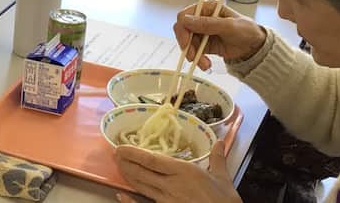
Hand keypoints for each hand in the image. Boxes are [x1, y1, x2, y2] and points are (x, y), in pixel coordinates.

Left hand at [115, 142, 240, 202]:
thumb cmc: (224, 200)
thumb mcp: (223, 178)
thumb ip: (217, 159)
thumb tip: (218, 142)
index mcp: (184, 171)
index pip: (152, 160)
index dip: (134, 153)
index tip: (122, 147)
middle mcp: (171, 185)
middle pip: (142, 172)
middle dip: (126, 162)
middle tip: (115, 154)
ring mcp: (166, 200)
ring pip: (141, 186)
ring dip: (128, 176)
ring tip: (118, 167)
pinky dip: (130, 201)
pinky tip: (120, 195)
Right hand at [173, 0, 266, 70]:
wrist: (255, 47)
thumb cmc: (247, 30)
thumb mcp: (229, 26)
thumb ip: (207, 24)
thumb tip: (186, 20)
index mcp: (207, 8)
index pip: (185, 15)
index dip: (182, 29)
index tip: (186, 43)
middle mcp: (201, 18)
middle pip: (183, 31)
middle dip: (187, 45)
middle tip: (193, 57)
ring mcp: (202, 32)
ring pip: (188, 44)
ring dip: (194, 55)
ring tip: (205, 65)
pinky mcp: (204, 44)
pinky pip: (194, 52)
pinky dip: (198, 59)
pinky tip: (206, 64)